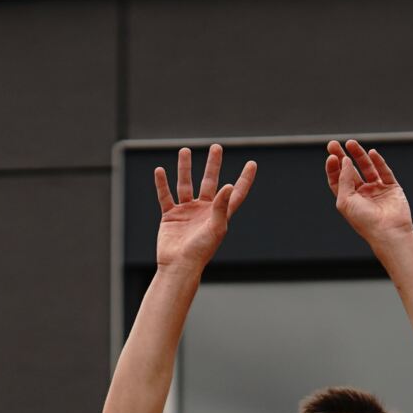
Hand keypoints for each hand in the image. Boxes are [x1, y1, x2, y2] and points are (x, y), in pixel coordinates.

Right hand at [153, 144, 256, 272]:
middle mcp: (204, 210)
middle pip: (210, 182)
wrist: (178, 265)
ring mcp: (187, 212)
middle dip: (213, 165)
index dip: (245, 179)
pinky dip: (162, 184)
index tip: (252, 164)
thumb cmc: (201, 251)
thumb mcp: (216, 227)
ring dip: (185, 168)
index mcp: (220, 213)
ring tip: (184, 150)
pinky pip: (165, 196)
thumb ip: (222, 206)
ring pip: (186, 184)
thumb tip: (227, 185)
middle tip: (216, 148)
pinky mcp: (170, 216)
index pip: (236, 192)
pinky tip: (160, 171)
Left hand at [327, 139, 412, 246]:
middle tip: (334, 144)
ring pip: (367, 168)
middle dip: (342, 157)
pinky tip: (372, 153)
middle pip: (350, 171)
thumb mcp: (345, 201)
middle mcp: (362, 194)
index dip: (333, 167)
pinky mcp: (392, 188)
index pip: (338, 180)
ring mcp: (377, 190)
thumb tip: (345, 160)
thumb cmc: (364, 221)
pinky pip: (384, 171)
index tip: (331, 156)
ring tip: (351, 143)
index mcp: (348, 199)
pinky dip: (378, 162)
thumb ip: (344, 179)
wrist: (387, 231)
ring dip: (359, 155)